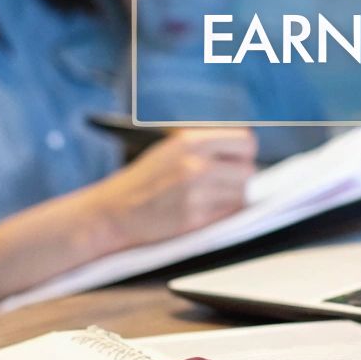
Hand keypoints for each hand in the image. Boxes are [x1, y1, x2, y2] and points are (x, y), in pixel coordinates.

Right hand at [84, 129, 257, 252]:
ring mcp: (195, 192)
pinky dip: (222, 214)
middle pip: (247, 171)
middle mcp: (195, 163)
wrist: (113, 211)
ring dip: (232, 199)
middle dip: (240, 179)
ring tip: (211, 199)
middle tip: (224, 185)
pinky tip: (203, 211)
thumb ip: (207, 147)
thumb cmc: (144, 180)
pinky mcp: (194, 218)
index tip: (237, 162)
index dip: (244, 154)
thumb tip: (246, 153)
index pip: (245, 142)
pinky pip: (227, 215)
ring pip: (242, 195)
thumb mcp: (172, 149)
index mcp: (191, 141)